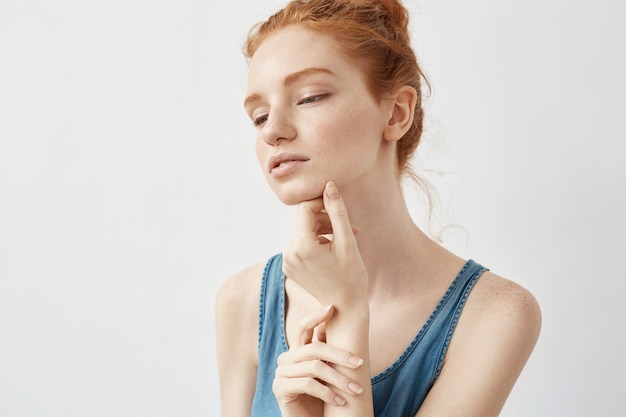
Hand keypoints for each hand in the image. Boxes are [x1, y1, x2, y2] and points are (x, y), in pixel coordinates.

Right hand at [273, 304, 365, 416]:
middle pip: (314, 348)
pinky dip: (327, 392)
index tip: (332, 308)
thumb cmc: (323, 398)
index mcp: (297, 351)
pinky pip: (307, 384)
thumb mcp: (329, 373)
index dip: (316, 316)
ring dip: (339, 379)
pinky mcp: (280, 389)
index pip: (303, 327)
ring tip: (355, 390)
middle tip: (359, 364)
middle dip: (340, 355)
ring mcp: (281, 373)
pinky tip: (340, 402)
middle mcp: (286, 358)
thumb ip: (330, 352)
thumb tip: (343, 323)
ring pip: (314, 367)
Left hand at [282, 181, 367, 307]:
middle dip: (327, 220)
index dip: (324, 202)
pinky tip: (333, 252)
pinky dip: (317, 242)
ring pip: (305, 231)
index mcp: (301, 245)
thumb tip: (329, 185)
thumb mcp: (347, 241)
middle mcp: (289, 252)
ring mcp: (287, 261)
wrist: (345, 310)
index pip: (306, 208)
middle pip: (306, 220)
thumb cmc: (351, 277)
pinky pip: (302, 243)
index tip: (341, 207)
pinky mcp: (289, 266)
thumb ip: (337, 212)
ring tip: (344, 242)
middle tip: (352, 229)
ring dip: (324, 231)